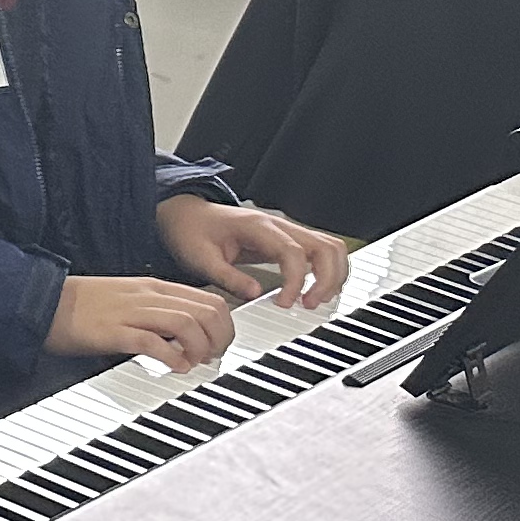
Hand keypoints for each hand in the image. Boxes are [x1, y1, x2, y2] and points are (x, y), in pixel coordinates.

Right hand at [47, 275, 237, 372]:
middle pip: (206, 312)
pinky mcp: (113, 331)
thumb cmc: (80, 306)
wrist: (41, 302)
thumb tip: (183, 333)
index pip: (209, 300)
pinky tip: (174, 366)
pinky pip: (153, 342)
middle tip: (212, 357)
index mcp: (154, 287)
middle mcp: (148, 296)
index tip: (219, 344)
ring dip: (200, 348)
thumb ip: (156, 311)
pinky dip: (171, 356)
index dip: (224, 326)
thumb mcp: (127, 299)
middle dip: (220, 338)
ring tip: (195, 362)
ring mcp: (131, 312)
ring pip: (187, 324)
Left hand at [154, 195, 347, 311]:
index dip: (296, 281)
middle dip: (326, 279)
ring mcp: (287, 231)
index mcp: (257, 227)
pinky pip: (321, 251)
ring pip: (331, 247)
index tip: (285, 304)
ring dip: (333, 275)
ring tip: (315, 300)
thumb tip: (255, 295)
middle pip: (325, 247)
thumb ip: (227, 277)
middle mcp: (279, 225)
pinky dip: (328, 271)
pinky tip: (315, 290)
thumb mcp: (200, 258)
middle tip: (309, 305)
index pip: (293, 252)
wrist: (186, 215)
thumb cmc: (192, 233)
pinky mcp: (289, 240)